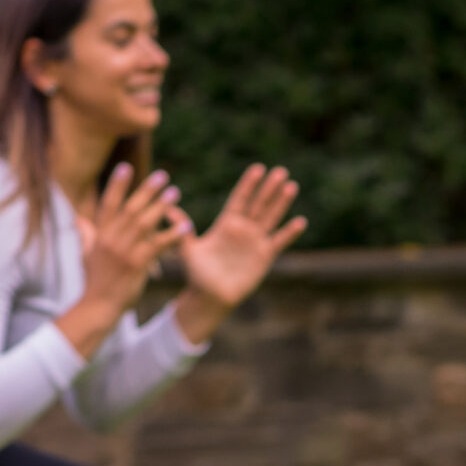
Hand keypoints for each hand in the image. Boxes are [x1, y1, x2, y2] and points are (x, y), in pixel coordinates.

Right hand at [77, 164, 190, 316]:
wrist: (99, 306)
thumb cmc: (95, 280)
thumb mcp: (86, 254)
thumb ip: (85, 234)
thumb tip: (78, 218)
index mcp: (100, 235)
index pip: (108, 204)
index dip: (116, 185)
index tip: (125, 167)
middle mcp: (111, 239)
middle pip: (130, 208)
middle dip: (146, 190)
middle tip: (163, 175)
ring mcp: (124, 252)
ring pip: (144, 222)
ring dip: (161, 206)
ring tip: (175, 192)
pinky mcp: (136, 264)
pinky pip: (157, 245)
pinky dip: (172, 235)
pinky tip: (185, 227)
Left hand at [175, 164, 304, 324]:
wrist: (210, 297)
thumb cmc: (197, 273)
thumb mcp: (188, 248)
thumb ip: (181, 228)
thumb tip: (165, 208)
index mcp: (226, 224)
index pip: (239, 199)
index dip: (248, 184)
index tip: (258, 168)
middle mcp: (243, 229)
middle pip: (258, 204)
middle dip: (269, 188)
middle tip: (280, 170)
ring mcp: (255, 241)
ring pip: (271, 218)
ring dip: (281, 203)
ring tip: (291, 186)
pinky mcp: (264, 256)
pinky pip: (279, 242)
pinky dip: (289, 233)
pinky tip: (300, 221)